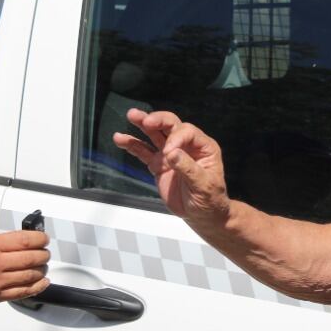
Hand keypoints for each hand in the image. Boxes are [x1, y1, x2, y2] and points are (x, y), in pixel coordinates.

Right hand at [0, 229, 49, 306]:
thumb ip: (4, 241)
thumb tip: (26, 241)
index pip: (25, 240)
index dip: (40, 239)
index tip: (44, 239)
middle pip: (32, 258)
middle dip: (44, 255)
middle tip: (45, 253)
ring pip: (31, 276)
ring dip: (42, 270)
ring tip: (42, 266)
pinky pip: (23, 292)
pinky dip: (37, 286)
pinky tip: (43, 281)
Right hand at [112, 108, 231, 234]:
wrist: (201, 215)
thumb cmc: (209, 199)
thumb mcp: (203, 185)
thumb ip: (188, 168)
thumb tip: (171, 153)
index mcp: (203, 147)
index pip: (187, 132)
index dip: (176, 139)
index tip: (168, 154)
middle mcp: (186, 146)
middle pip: (170, 125)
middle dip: (158, 120)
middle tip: (145, 120)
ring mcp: (170, 154)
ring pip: (155, 135)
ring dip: (143, 125)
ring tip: (130, 115)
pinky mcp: (158, 164)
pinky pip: (144, 152)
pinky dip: (132, 145)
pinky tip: (120, 138)